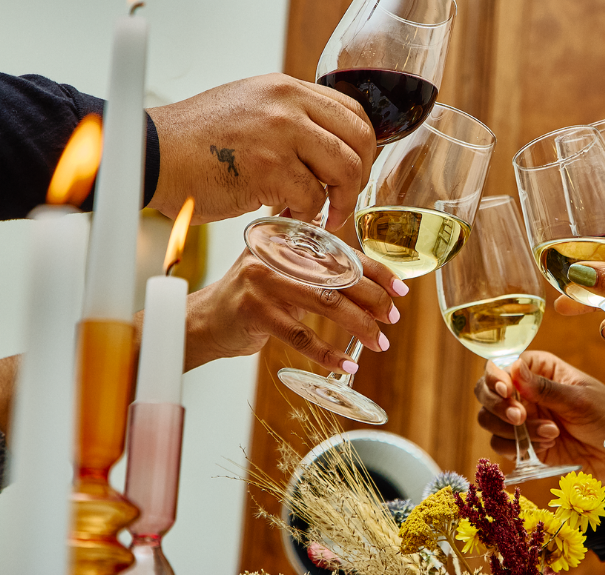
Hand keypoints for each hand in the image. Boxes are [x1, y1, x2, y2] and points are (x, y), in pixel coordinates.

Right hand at [147, 73, 374, 228]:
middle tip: (345, 199)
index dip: (362, 147)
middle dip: (360, 176)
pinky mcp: (270, 167)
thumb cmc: (194, 142)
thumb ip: (289, 119)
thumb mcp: (249, 108)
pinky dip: (307, 214)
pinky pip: (312, 197)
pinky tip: (289, 216)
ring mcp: (281, 133)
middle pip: (359, 139)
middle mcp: (288, 103)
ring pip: (344, 169)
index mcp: (285, 88)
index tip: (354, 170)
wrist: (150, 155)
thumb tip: (325, 147)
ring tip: (322, 215)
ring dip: (340, 201)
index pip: (352, 112)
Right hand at [176, 246, 406, 373]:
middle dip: (373, 298)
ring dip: (358, 325)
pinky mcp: (256, 312)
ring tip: (378, 342)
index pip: (343, 252)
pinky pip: (301, 336)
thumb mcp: (281, 270)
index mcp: (289, 241)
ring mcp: (264, 282)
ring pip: (326, 303)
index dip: (375, 270)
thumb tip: (368, 273)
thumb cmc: (250, 297)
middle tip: (393, 317)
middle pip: (339, 275)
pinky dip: (328, 352)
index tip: (400, 289)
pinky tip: (347, 363)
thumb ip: (315, 264)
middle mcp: (277, 255)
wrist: (203, 321)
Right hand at [475, 351, 604, 497]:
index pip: (501, 366)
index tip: (506, 391)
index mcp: (539, 369)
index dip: (495, 377)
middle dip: (497, 405)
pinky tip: (548, 444)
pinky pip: (502, 445)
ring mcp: (523, 419)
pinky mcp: (524, 444)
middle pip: (486, 392)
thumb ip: (545, 388)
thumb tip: (513, 369)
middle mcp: (525, 391)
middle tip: (519, 416)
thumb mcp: (579, 399)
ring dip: (511, 429)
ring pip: (489, 420)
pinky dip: (518, 447)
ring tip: (550, 432)